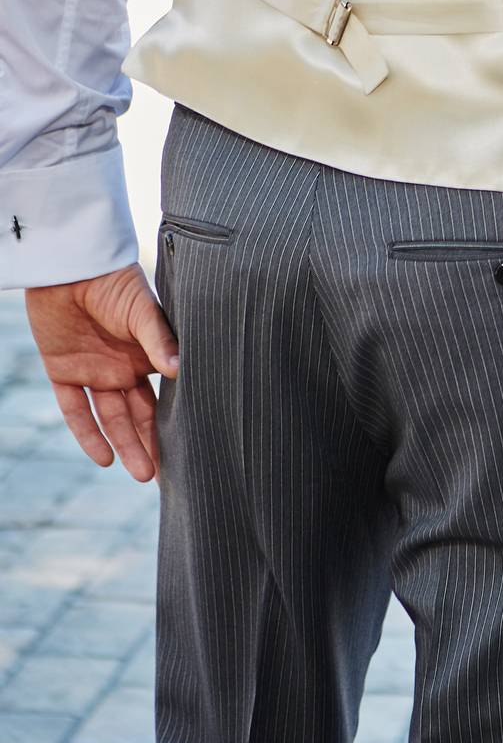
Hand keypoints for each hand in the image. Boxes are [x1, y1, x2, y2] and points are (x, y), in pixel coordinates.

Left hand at [25, 265, 178, 482]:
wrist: (70, 266)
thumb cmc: (116, 282)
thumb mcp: (143, 310)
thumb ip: (159, 340)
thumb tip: (180, 371)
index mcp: (150, 355)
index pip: (168, 396)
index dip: (181, 420)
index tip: (199, 446)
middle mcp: (125, 369)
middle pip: (141, 415)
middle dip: (154, 445)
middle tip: (167, 476)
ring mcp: (95, 373)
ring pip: (113, 418)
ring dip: (126, 445)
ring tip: (141, 474)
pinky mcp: (64, 372)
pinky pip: (75, 410)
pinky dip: (88, 433)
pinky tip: (103, 459)